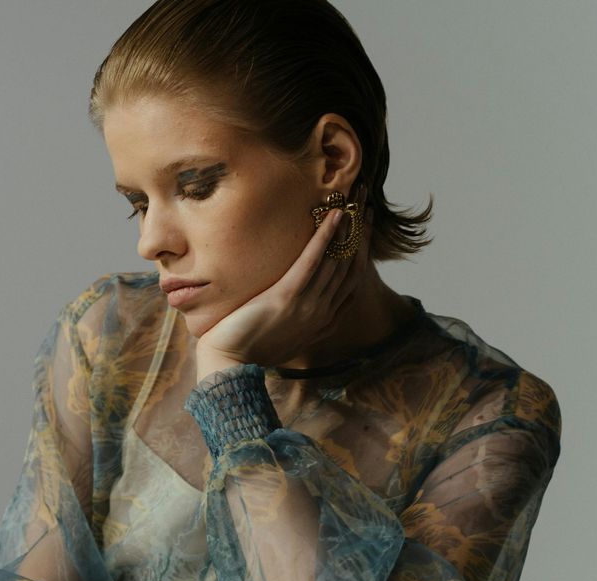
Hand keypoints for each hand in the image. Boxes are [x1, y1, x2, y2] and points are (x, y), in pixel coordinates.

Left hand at [194, 188, 371, 381]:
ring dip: (348, 225)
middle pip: (349, 263)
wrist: (230, 366)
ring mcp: (307, 305)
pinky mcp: (286, 297)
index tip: (365, 224)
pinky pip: (311, 261)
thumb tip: (296, 300)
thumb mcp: (285, 335)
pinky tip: (335, 215)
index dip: (362, 249)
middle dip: (361, 229)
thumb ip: (298, 318)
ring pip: (337, 258)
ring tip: (354, 197)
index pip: (352, 278)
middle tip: (366, 200)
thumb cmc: (250, 350)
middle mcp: (322, 311)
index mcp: (324, 319)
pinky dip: (325, 237)